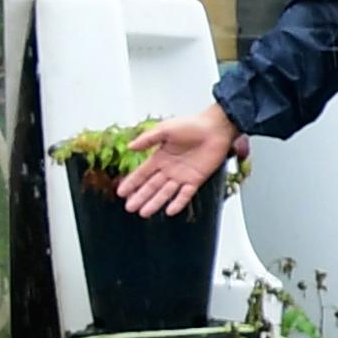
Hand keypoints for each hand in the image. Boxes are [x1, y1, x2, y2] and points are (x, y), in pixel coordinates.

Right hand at [122, 104, 243, 217]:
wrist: (217, 128)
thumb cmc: (192, 125)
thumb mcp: (165, 129)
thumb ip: (148, 139)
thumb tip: (130, 146)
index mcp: (160, 157)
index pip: (142, 173)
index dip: (132, 183)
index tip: (121, 193)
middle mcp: (169, 169)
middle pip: (152, 186)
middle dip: (140, 197)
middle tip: (129, 208)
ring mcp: (182, 175)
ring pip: (166, 192)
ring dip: (155, 202)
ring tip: (143, 213)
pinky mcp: (196, 179)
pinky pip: (186, 194)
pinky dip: (179, 202)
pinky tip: (170, 211)